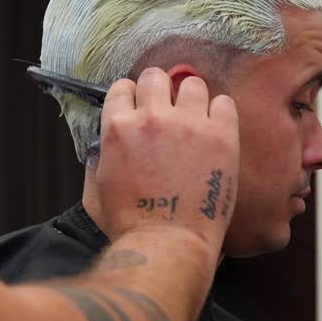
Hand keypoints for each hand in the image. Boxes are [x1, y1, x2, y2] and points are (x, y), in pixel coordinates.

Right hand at [95, 68, 238, 255]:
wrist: (169, 244)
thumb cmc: (131, 225)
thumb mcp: (96, 189)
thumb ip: (98, 159)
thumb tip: (101, 147)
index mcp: (118, 128)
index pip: (123, 87)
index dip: (131, 97)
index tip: (139, 108)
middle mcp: (152, 118)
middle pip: (155, 76)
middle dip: (159, 90)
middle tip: (167, 110)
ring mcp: (189, 124)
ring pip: (192, 83)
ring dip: (191, 98)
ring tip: (194, 119)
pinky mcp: (221, 136)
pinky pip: (224, 102)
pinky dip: (219, 112)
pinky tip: (215, 129)